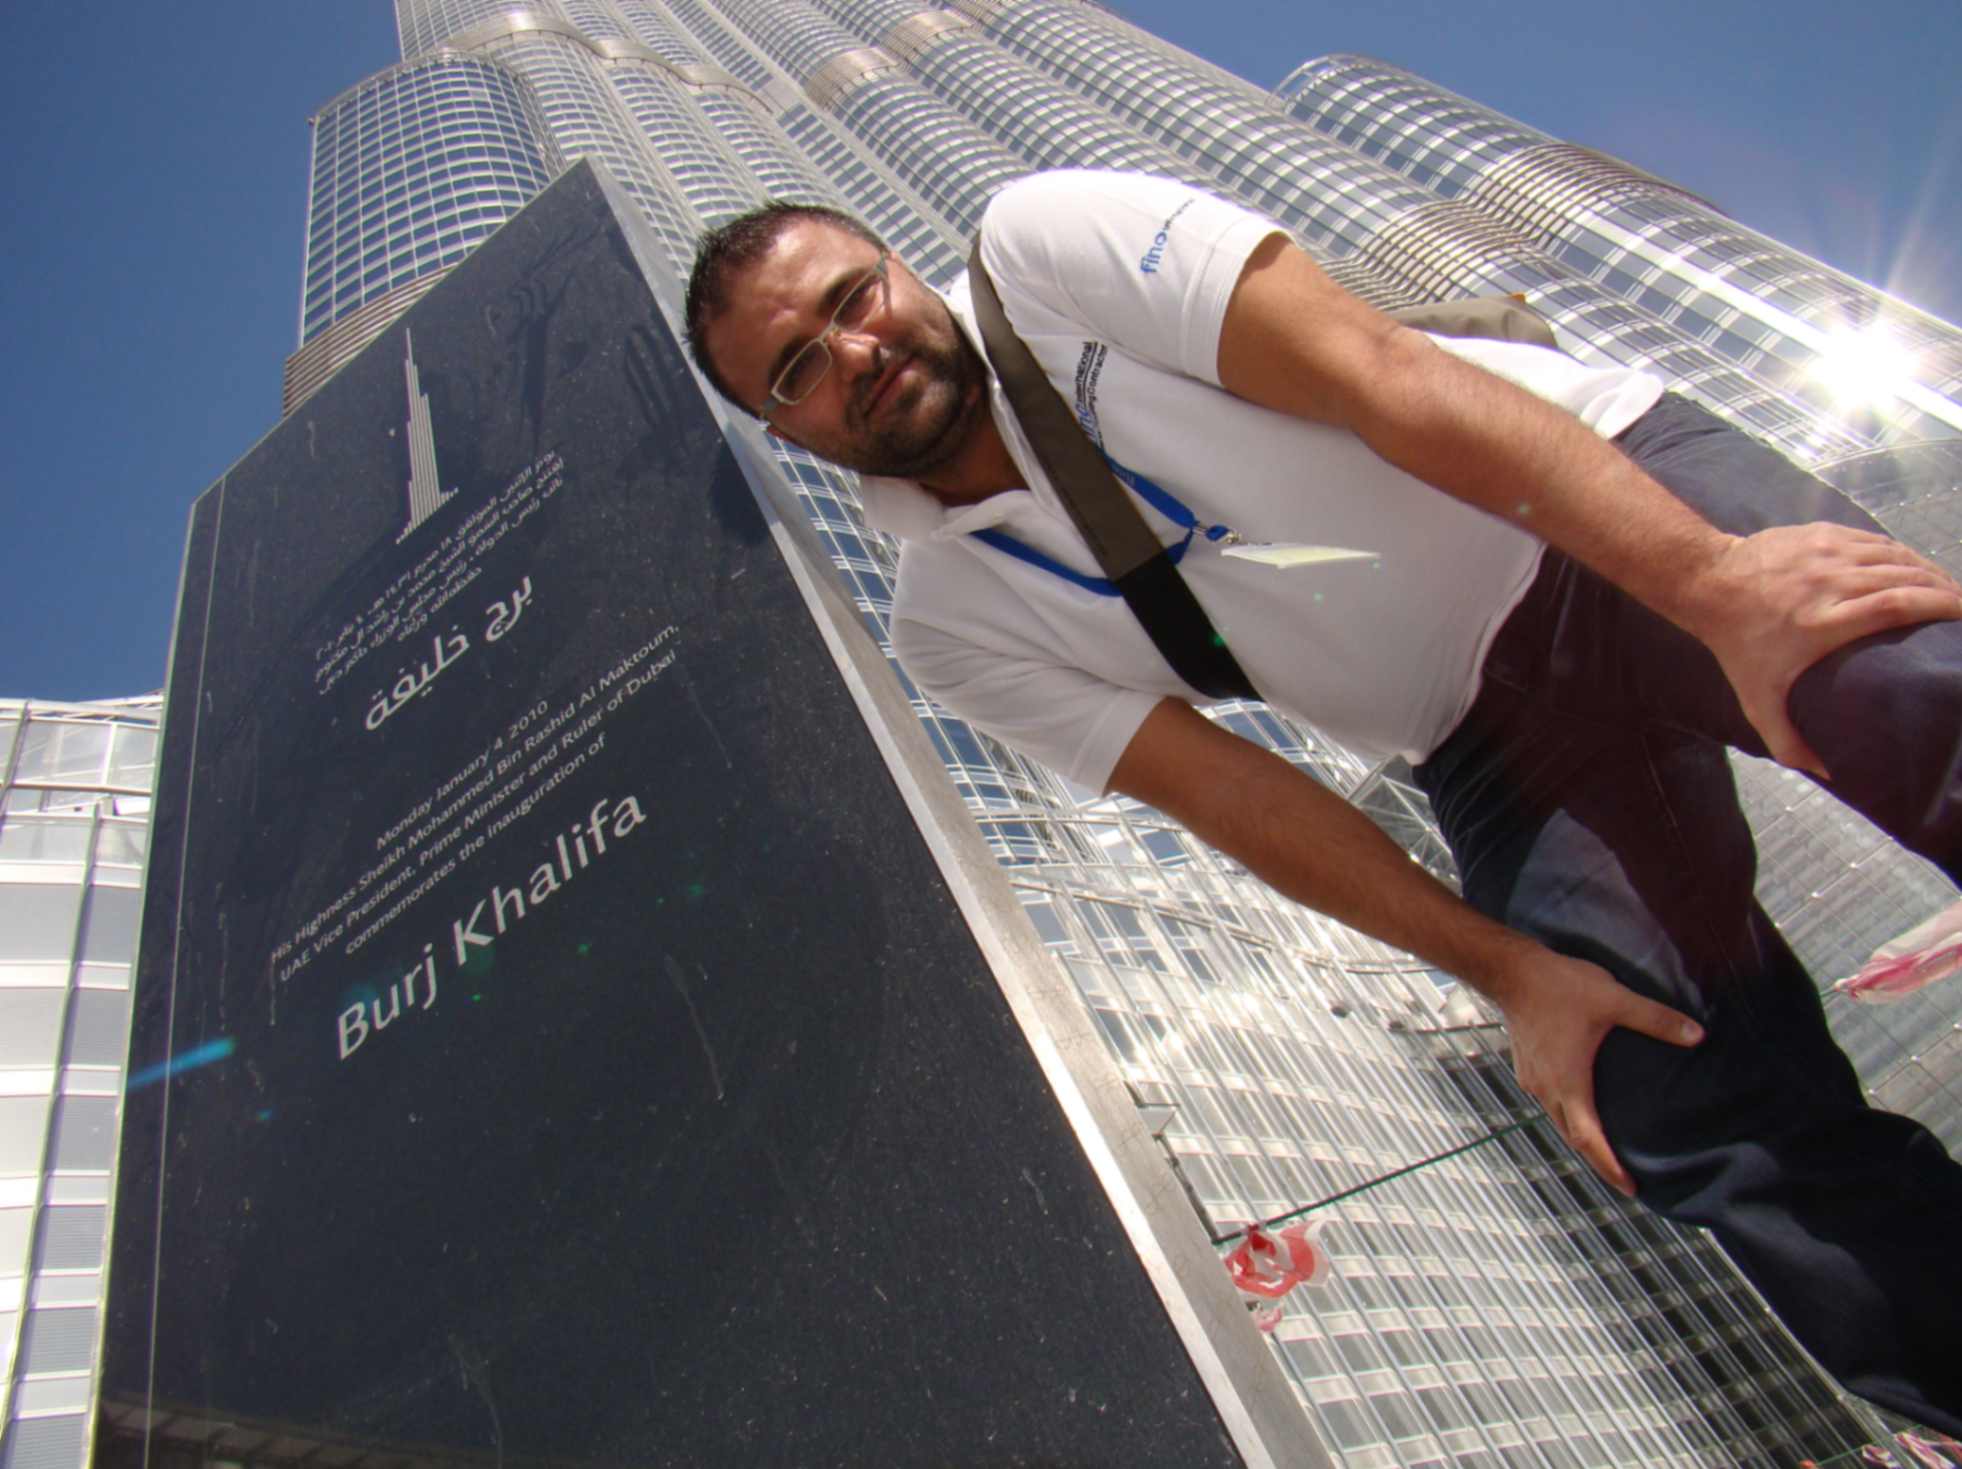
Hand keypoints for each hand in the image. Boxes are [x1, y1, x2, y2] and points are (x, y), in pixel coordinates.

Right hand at [1495, 951, 1704, 1196]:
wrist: (1511, 972)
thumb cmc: (1558, 987)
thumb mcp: (1614, 1000)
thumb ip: (1655, 1019)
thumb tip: (1697, 1036)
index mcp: (1569, 1085)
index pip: (1590, 1141)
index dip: (1610, 1168)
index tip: (1630, 1188)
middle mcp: (1547, 1090)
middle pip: (1573, 1137)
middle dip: (1598, 1159)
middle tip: (1624, 1175)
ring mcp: (1532, 1079)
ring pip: (1558, 1120)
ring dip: (1581, 1135)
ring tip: (1605, 1143)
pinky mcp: (1527, 1066)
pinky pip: (1549, 1101)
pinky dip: (1568, 1113)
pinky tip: (1581, 1102)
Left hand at [1690, 524, 1961, 778]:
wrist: (1708, 585)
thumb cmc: (1738, 647)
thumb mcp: (1757, 700)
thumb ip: (1789, 742)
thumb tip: (1828, 773)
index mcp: (1823, 621)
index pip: (1898, 605)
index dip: (1941, 606)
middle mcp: (1829, 582)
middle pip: (1906, 578)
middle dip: (1946, 590)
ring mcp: (1826, 552)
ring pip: (1895, 556)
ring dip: (1929, 571)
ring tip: (1949, 591)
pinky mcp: (1822, 533)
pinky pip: (1875, 542)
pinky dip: (1902, 555)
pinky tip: (1916, 570)